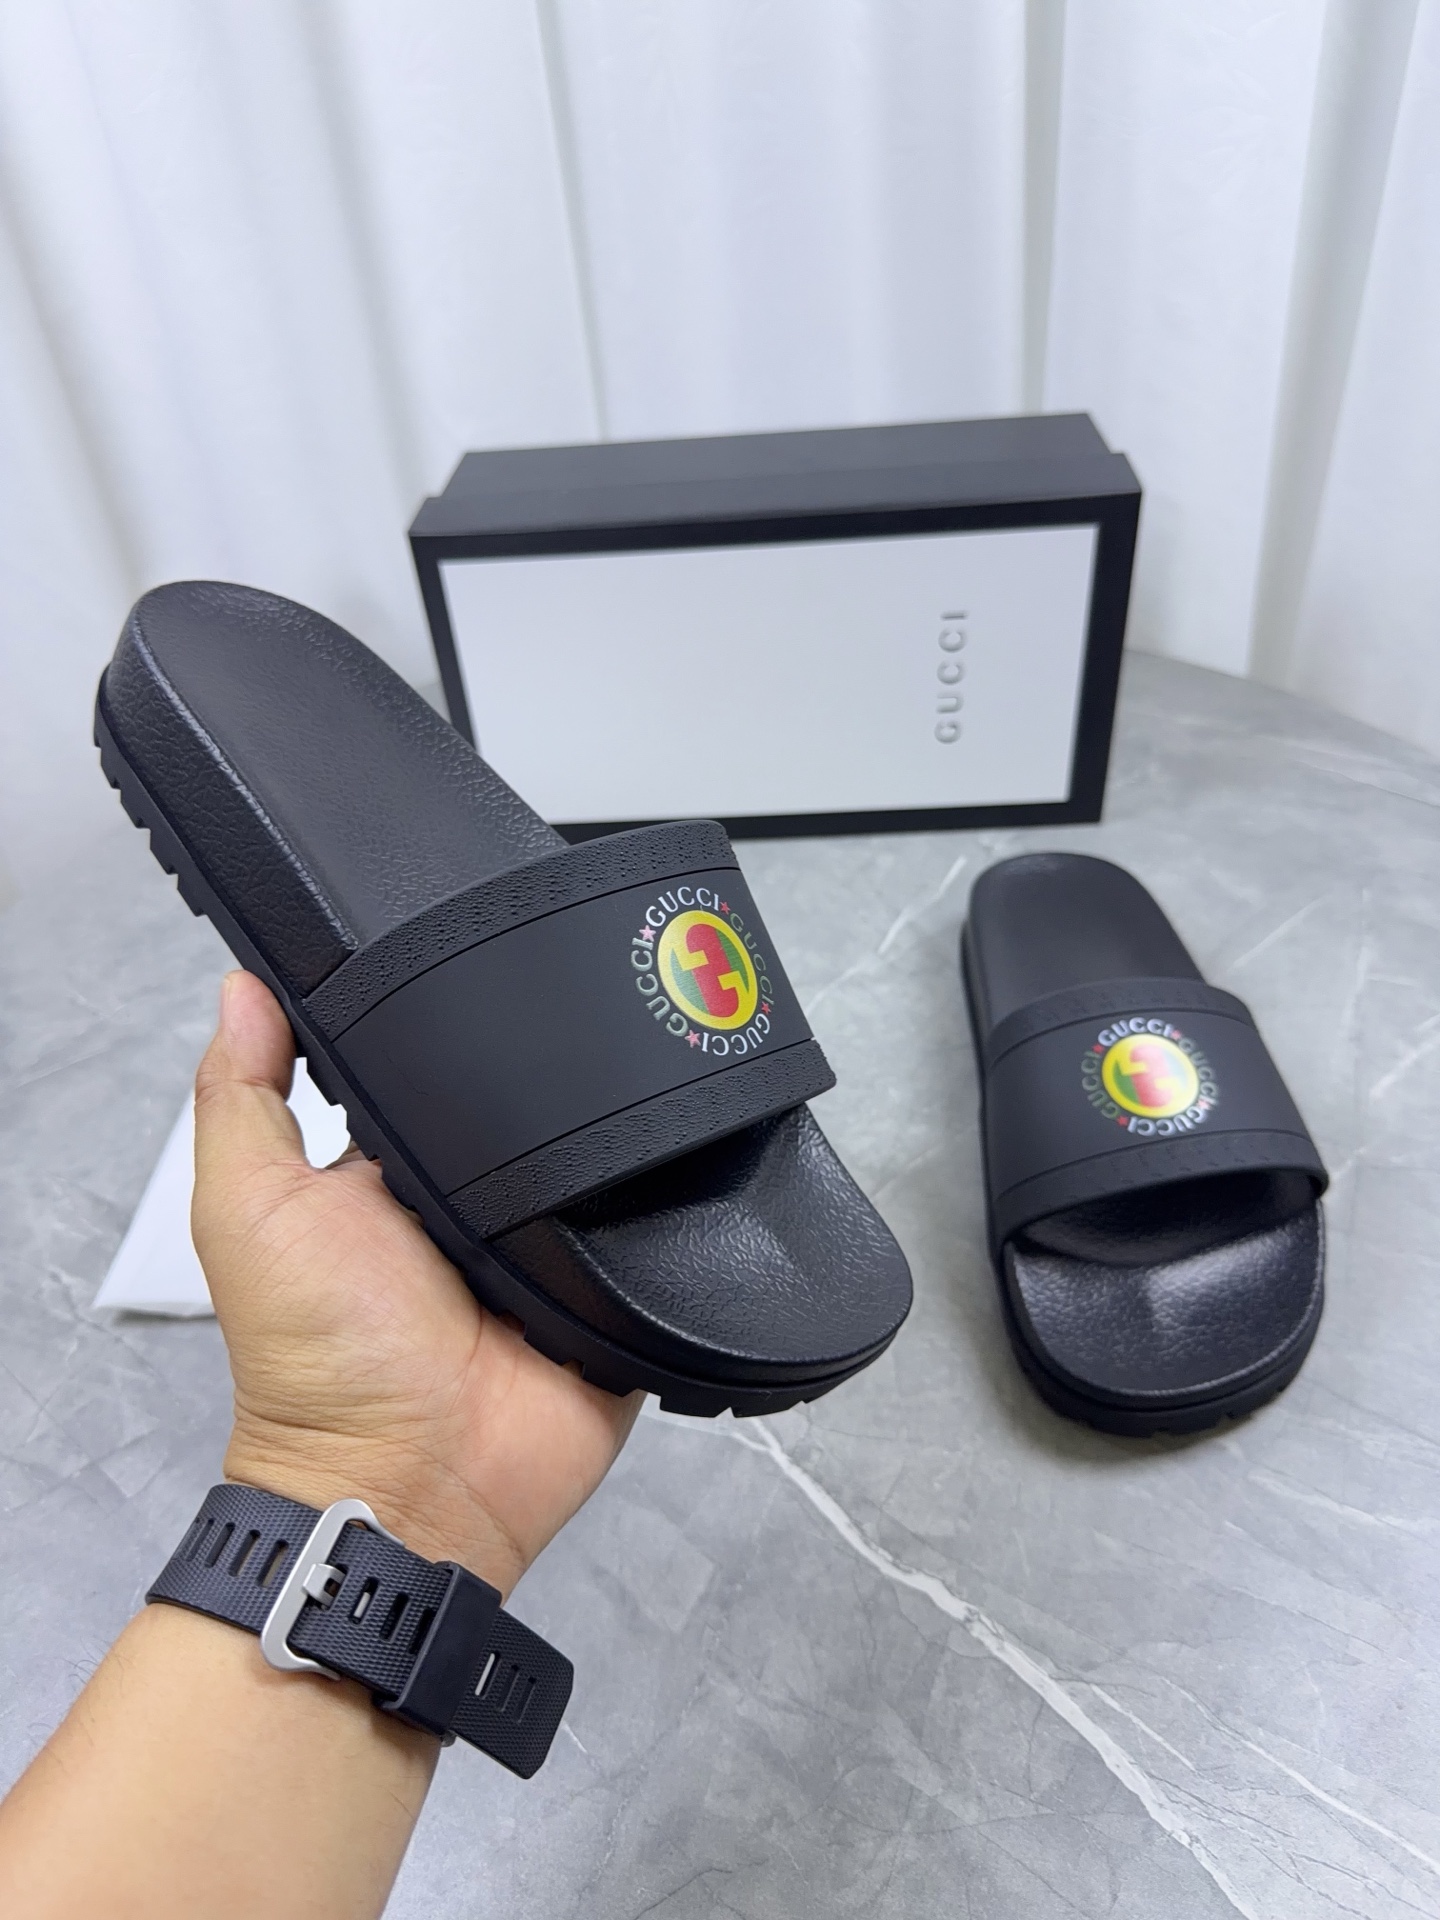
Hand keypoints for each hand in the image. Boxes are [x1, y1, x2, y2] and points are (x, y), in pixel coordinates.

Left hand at [192, 970, 641, 1596]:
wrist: (413, 1489)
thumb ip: (242, 1100)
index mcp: (392, 1170)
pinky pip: (657, 1222)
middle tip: (575, 1000)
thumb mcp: (251, 1211)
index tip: (473, 938)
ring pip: (600, 1151)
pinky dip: (665, 1194)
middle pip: (526, 1100)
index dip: (442, 1013)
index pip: (429, 1064)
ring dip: (611, 1127)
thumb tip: (243, 988)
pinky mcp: (614, 1286)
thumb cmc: (315, 1365)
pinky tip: (676, 1146)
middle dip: (549, 1061)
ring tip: (632, 1070)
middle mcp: (474, 1200)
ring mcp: (549, 1243)